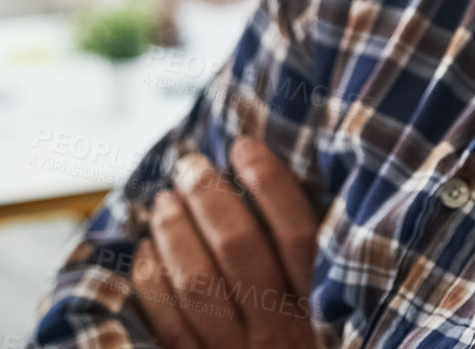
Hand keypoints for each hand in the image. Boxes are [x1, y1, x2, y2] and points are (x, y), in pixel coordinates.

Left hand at [132, 135, 317, 348]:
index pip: (298, 236)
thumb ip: (311, 262)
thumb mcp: (327, 312)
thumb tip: (264, 178)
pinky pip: (168, 323)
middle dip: (209, 199)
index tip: (245, 145)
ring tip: (165, 201)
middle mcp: (281, 335)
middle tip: (191, 167)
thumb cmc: (307, 347)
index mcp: (320, 311)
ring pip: (197, 283)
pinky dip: (152, 281)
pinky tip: (146, 252)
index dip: (270, 184)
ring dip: (175, 232)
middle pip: (240, 251)